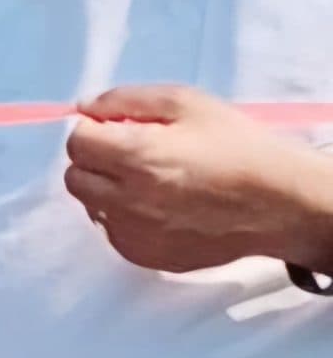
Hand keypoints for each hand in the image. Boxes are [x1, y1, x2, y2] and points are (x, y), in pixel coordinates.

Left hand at [67, 85, 332, 272]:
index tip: (117, 129)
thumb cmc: (238, 146)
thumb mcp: (186, 102)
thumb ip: (125, 100)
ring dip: (106, 190)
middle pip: (76, 177)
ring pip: (92, 207)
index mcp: (136, 157)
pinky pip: (113, 233)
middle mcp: (127, 200)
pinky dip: (124, 218)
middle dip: (95, 160)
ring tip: (149, 181)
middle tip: (130, 153)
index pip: (76, 143)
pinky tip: (158, 207)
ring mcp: (135, 234)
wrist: (280, 202)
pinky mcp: (146, 257)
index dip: (94, 130)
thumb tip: (84, 108)